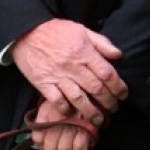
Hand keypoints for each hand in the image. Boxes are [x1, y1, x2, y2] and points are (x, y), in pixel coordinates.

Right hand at [10, 19, 126, 123]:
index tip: (123, 94)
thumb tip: (118, 55)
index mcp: (84, 52)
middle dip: (109, 102)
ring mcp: (58, 76)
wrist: (26, 32)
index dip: (119, 86)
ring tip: (99, 120)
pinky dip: (66, 109)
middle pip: (96, 89)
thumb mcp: (81, 30)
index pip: (107, 73)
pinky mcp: (43, 83)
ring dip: (91, 112)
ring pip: (79, 99)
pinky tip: (72, 114)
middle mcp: (73, 66)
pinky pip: (57, 101)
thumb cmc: (55, 31)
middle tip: (114, 109)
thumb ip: (101, 43)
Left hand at [27, 97, 94, 149]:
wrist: (94, 88)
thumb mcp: (57, 101)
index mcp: (46, 113)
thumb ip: (49, 118)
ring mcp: (70, 124)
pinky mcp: (85, 128)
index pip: (38, 139)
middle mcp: (55, 119)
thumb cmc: (75, 95)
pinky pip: (79, 149)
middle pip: (51, 148)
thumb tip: (46, 140)